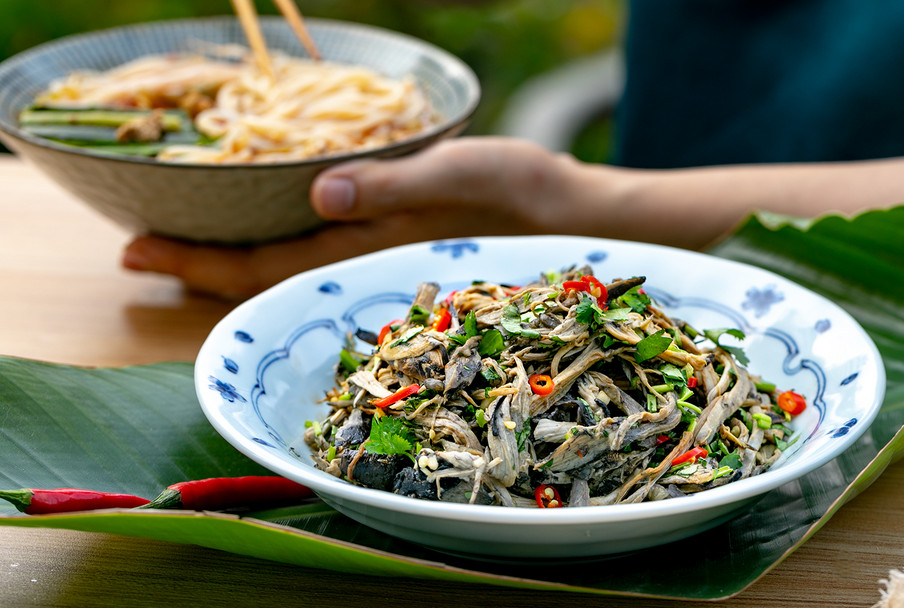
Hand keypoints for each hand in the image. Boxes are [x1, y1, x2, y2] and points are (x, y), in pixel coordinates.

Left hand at [121, 137, 583, 298]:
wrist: (579, 221)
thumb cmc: (528, 195)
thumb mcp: (463, 176)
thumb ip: (394, 188)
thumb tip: (320, 193)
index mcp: (369, 249)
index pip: (265, 266)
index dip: (198, 262)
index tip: (137, 250)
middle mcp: (364, 262)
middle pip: (264, 275)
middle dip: (199, 266)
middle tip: (136, 251)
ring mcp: (378, 256)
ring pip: (289, 267)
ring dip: (232, 259)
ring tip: (182, 243)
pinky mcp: (397, 240)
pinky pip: (321, 252)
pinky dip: (279, 244)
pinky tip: (265, 229)